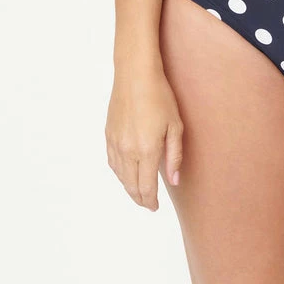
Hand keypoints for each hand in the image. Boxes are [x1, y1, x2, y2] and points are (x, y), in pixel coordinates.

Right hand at [105, 67, 183, 210]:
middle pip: (131, 185)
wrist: (135, 75)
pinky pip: (112, 162)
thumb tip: (174, 181)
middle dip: (140, 198)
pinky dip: (119, 173)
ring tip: (139, 192)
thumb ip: (174, 156)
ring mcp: (115, 143)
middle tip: (148, 204)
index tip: (155, 207)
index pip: (146, 187)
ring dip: (129, 187)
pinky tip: (125, 173)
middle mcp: (128, 151)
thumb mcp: (175, 125)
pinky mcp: (108, 134)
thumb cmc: (160, 96)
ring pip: (120, 176)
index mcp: (146, 150)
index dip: (150, 201)